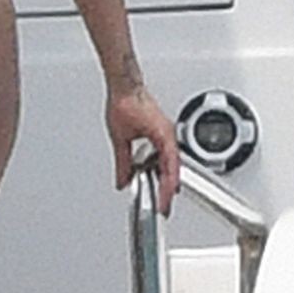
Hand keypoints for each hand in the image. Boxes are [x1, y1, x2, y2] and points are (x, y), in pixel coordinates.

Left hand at [106, 84, 179, 213]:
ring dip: (165, 178)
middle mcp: (168, 136)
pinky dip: (160, 167)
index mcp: (163, 137)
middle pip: (173, 169)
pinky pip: (164, 154)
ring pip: (170, 163)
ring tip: (159, 195)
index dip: (167, 189)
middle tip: (163, 206)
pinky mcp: (160, 131)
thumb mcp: (120, 137)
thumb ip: (122, 162)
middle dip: (168, 188)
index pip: (170, 169)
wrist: (125, 86)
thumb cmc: (126, 102)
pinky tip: (151, 175)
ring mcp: (166, 134)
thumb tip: (122, 179)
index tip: (164, 204)